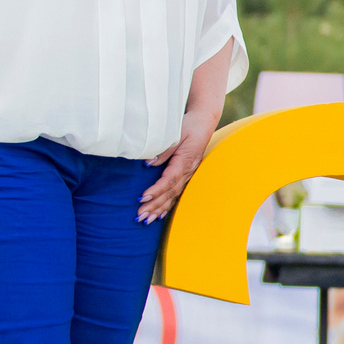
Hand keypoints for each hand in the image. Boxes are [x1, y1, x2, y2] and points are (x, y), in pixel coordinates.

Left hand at [141, 105, 218, 222]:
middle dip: (154, 206)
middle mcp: (187, 171)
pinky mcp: (186, 176)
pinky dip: (168, 206)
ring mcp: (188, 175)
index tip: (142, 197)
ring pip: (173, 196)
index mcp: (184, 161)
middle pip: (170, 193)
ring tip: (146, 220)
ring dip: (159, 209)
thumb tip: (148, 164)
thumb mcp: (176, 133)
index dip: (156, 190)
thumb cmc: (188, 126)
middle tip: (140, 216)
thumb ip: (163, 150)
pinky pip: (177, 194)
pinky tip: (160, 215)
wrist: (203, 123)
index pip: (169, 180)